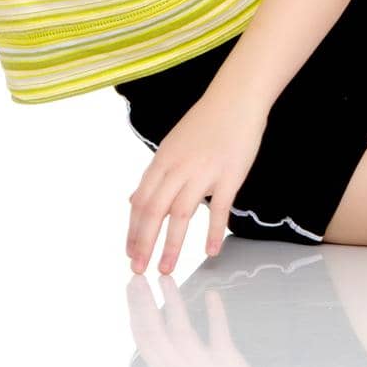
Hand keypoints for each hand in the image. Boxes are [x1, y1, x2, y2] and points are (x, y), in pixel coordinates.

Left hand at [127, 89, 267, 274]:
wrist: (236, 97)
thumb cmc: (206, 121)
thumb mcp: (172, 145)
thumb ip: (154, 175)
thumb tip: (133, 199)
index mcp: (162, 160)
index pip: (140, 201)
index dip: (133, 230)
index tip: (130, 254)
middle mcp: (178, 167)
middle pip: (154, 211)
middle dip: (144, 243)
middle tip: (138, 269)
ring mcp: (203, 171)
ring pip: (180, 214)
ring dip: (171, 245)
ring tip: (166, 269)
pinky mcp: (229, 174)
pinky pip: (218, 208)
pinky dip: (212, 232)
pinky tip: (210, 252)